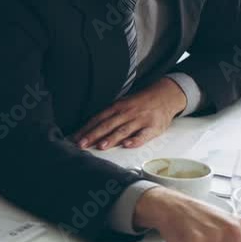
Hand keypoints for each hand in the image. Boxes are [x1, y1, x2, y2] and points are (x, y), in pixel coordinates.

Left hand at [71, 77, 186, 149]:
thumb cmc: (140, 103)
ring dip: (111, 138)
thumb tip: (89, 129)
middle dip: (93, 135)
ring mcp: (140, 120)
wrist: (165, 95)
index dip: (86, 129)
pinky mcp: (153, 127)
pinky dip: (135, 140)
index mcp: (117, 107)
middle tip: (81, 144)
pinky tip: (127, 145)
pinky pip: (143, 135)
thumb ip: (109, 116)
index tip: (75, 138)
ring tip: (100, 146)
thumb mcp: (122, 105)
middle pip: (107, 125)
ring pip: (123, 130)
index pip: (98, 119)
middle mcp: (126, 113)